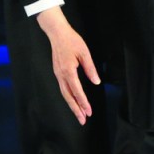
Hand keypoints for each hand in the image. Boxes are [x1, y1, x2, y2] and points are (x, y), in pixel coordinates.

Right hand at [36, 5, 99, 124]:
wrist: (57, 32)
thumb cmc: (71, 40)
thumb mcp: (84, 53)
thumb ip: (90, 68)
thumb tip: (96, 82)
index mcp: (68, 71)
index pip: (77, 91)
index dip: (83, 102)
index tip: (89, 112)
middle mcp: (61, 75)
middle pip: (68, 96)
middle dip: (75, 109)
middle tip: (82, 120)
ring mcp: (58, 74)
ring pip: (64, 93)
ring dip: (72, 104)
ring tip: (79, 114)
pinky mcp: (57, 71)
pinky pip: (63, 88)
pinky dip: (68, 97)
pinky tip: (73, 100)